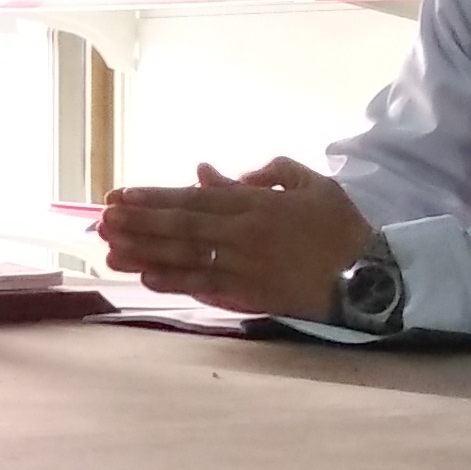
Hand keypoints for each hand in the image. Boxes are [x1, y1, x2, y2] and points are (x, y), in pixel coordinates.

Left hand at [99, 158, 377, 317]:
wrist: (369, 277)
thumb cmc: (341, 226)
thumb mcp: (309, 184)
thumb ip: (264, 173)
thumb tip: (213, 173)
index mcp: (257, 205)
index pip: (194, 199)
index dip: (154, 197)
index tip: (120, 195)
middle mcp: (245, 235)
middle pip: (181, 228)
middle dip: (137, 224)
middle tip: (101, 221)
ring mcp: (245, 269)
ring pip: (184, 258)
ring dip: (143, 254)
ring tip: (108, 250)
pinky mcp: (250, 296)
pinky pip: (204, 288)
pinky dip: (173, 282)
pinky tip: (145, 278)